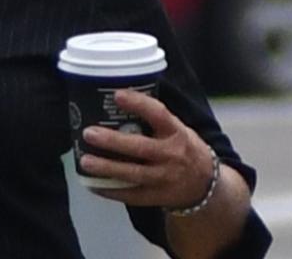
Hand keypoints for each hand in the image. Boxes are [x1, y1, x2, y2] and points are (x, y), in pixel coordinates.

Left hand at [79, 90, 215, 209]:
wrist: (206, 186)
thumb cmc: (185, 149)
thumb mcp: (179, 129)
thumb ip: (155, 119)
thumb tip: (119, 98)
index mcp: (177, 133)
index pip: (159, 114)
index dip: (138, 104)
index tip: (117, 95)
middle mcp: (172, 155)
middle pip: (140, 147)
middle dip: (112, 141)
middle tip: (89, 133)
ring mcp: (164, 178)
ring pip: (133, 173)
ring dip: (107, 168)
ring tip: (85, 161)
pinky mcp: (157, 197)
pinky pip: (131, 195)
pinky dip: (110, 190)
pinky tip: (92, 184)